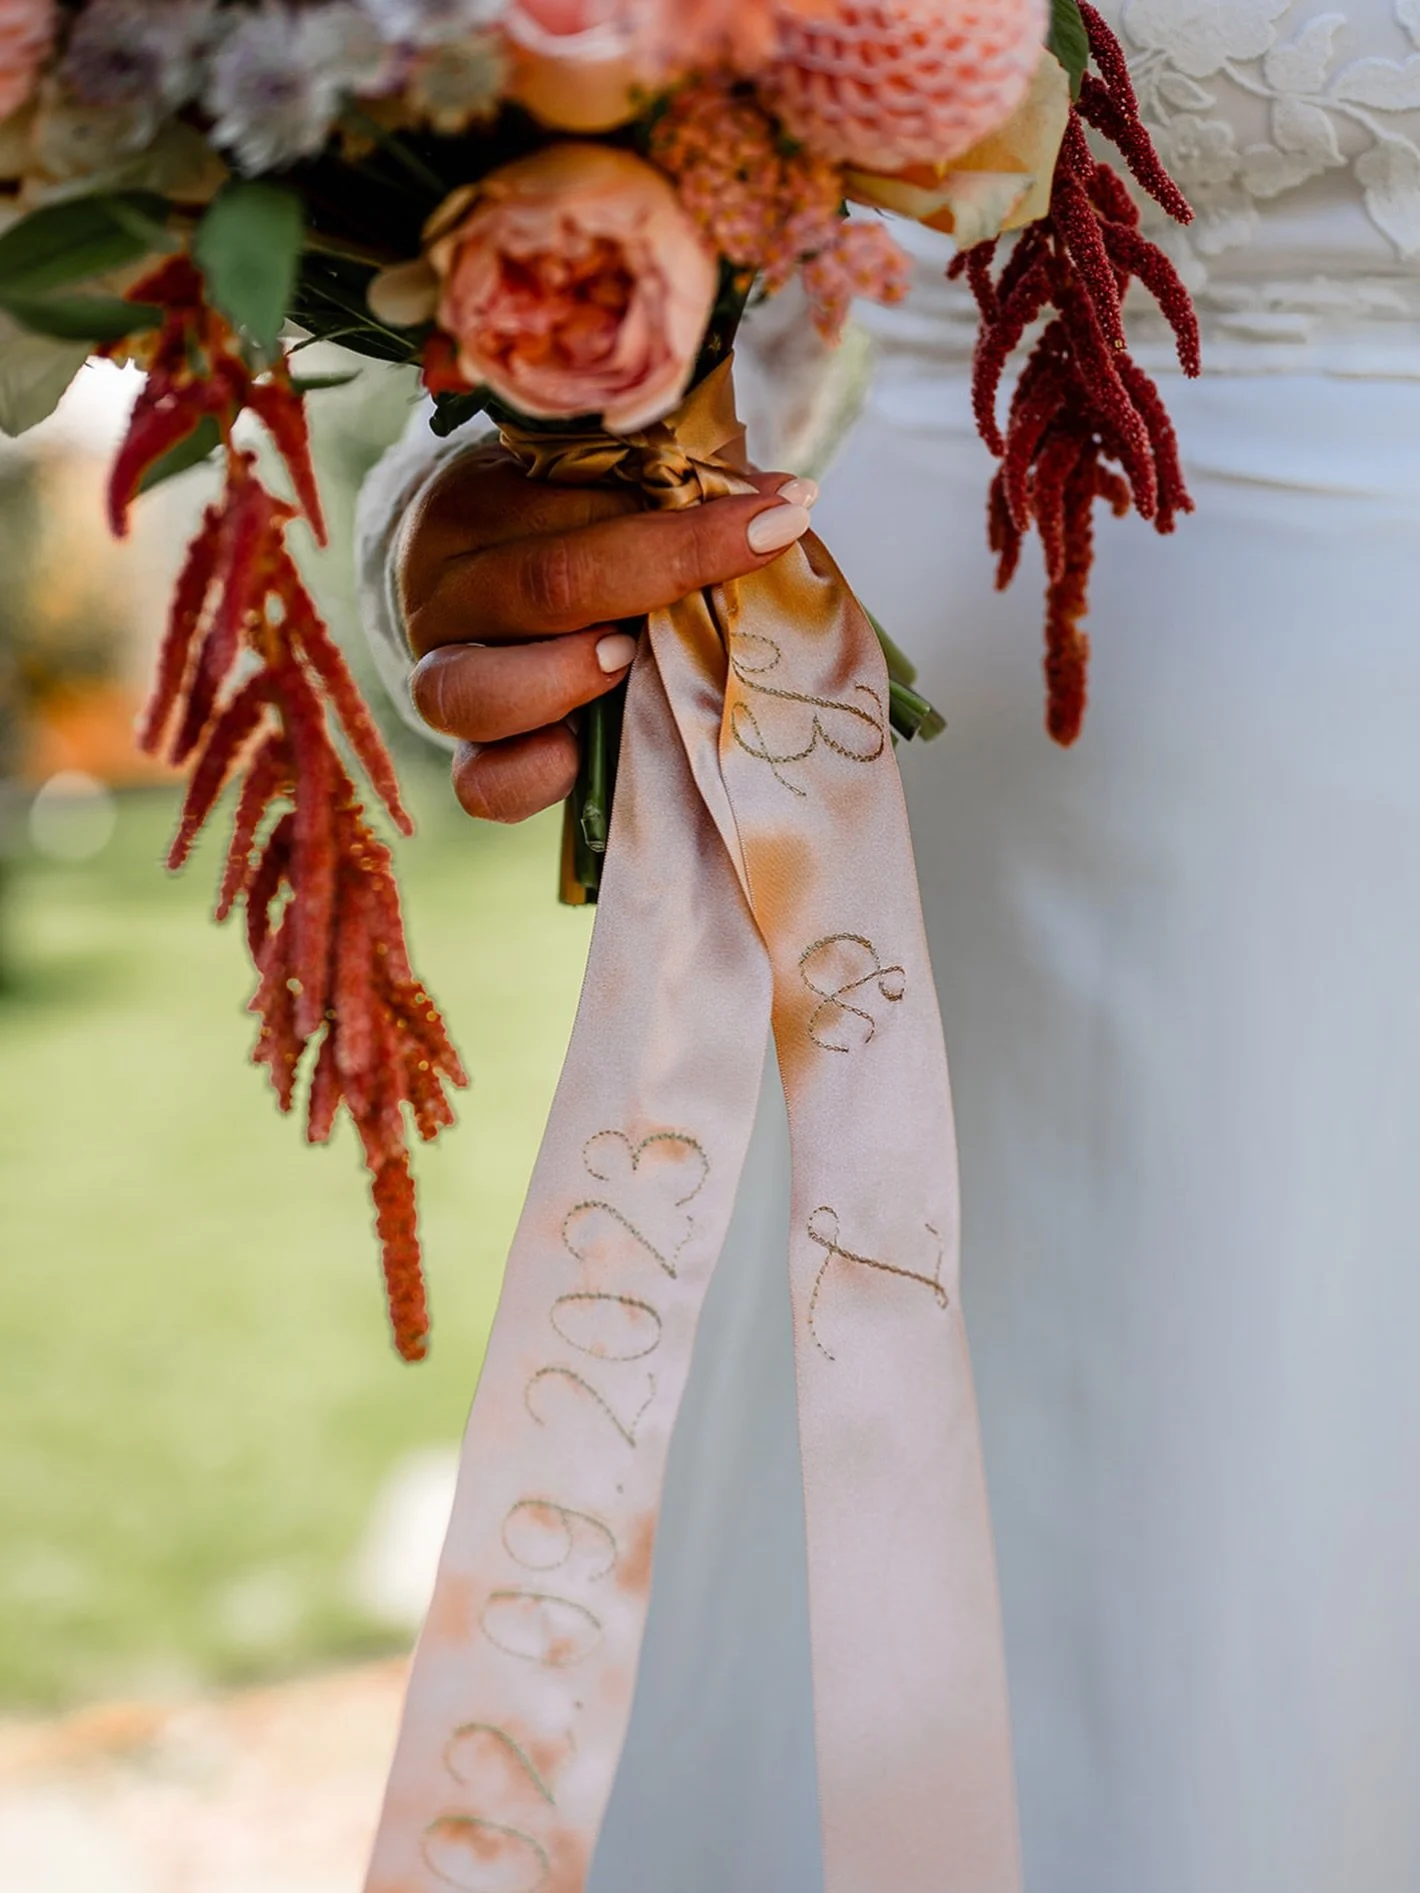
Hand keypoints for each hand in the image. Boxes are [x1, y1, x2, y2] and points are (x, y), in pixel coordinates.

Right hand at [400, 442, 817, 823]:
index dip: (690, 513)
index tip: (780, 512)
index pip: (579, 499)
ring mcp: (437, 678)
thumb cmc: (549, 526)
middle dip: (662, 573)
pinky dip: (538, 776)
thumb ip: (668, 488)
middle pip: (545, 586)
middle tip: (745, 564)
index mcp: (471, 505)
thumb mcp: (592, 485)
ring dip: (571, 678)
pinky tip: (583, 752)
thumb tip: (782, 504)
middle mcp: (443, 592)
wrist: (450, 578)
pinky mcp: (462, 756)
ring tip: (627, 659)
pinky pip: (483, 783)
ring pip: (475, 691)